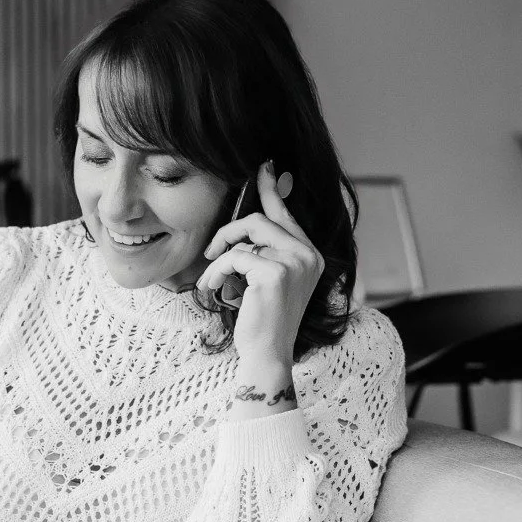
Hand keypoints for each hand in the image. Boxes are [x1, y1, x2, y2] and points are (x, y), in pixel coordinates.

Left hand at [196, 162, 324, 366]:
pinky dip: (216, 271)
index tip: (262, 167)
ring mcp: (295, 263)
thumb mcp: (267, 279)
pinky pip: (235, 256)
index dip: (270, 189)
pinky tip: (212, 287)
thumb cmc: (262, 321)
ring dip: (220, 255)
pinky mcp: (276, 272)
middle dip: (228, 232)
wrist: (267, 354)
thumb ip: (265, 249)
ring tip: (212, 277)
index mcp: (311, 255)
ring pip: (245, 236)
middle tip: (211, 251)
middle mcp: (309, 256)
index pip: (286, 214)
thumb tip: (250, 220)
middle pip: (260, 220)